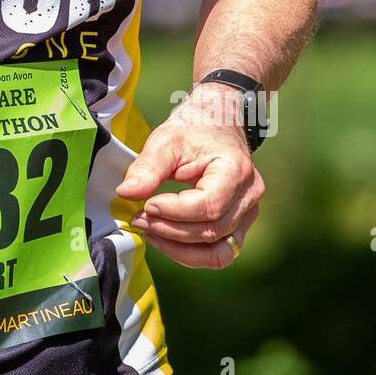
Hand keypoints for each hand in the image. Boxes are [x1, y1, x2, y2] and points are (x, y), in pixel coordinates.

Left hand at [114, 83, 263, 267]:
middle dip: (170, 230)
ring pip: (217, 252)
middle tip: (138, 219)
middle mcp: (249, 196)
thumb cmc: (193, 128)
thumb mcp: (167, 139)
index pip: (208, 206)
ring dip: (178, 249)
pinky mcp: (238, 224)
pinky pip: (217, 252)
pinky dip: (189, 252)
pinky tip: (163, 237)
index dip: (174, 212)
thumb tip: (126, 193)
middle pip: (211, 231)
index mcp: (236, 170)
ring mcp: (247, 213)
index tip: (145, 205)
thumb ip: (147, 167)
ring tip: (149, 231)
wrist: (216, 122)